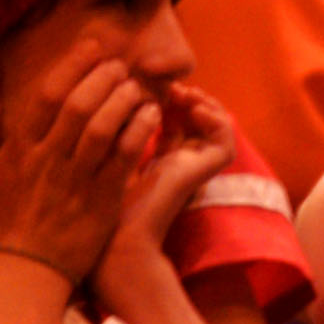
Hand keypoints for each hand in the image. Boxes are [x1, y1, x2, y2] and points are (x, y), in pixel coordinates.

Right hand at [0, 53, 157, 286]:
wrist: (28, 268)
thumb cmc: (2, 222)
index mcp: (20, 149)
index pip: (48, 96)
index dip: (73, 65)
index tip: (93, 48)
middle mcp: (49, 160)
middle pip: (79, 106)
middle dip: (103, 78)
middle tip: (120, 66)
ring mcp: (77, 180)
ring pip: (104, 128)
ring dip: (123, 101)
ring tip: (136, 88)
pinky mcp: (103, 199)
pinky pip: (124, 157)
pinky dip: (139, 132)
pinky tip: (150, 115)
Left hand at [104, 80, 240, 276]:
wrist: (112, 239)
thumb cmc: (97, 203)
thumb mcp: (103, 150)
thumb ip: (114, 127)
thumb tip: (109, 92)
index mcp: (154, 160)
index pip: (171, 120)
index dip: (165, 98)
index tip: (147, 85)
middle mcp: (178, 164)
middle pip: (195, 120)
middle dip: (185, 96)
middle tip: (171, 84)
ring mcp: (193, 170)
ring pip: (216, 128)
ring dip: (204, 103)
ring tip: (184, 92)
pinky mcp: (203, 174)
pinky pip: (226, 141)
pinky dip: (217, 120)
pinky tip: (194, 108)